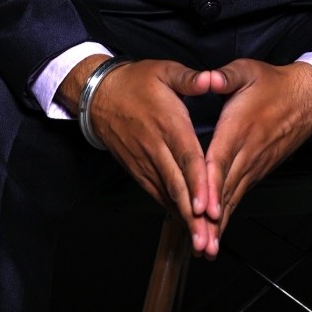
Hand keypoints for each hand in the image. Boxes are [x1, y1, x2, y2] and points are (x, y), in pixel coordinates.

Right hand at [58, 56, 220, 255]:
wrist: (99, 96)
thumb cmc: (136, 82)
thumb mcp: (164, 70)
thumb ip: (189, 78)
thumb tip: (212, 79)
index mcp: (168, 123)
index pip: (186, 158)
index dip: (197, 183)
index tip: (206, 207)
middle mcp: (156, 147)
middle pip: (177, 185)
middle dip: (193, 215)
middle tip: (206, 238)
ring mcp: (145, 162)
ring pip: (167, 194)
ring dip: (183, 219)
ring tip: (199, 241)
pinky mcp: (138, 169)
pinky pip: (156, 192)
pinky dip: (170, 209)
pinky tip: (184, 224)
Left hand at [202, 60, 311, 249]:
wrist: (307, 99)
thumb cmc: (273, 84)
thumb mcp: (248, 71)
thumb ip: (226, 76)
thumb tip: (208, 78)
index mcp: (239, 128)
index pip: (220, 161)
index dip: (209, 184)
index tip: (201, 207)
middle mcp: (246, 153)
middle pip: (224, 189)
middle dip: (210, 218)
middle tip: (198, 244)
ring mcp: (253, 165)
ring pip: (232, 198)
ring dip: (219, 225)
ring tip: (205, 249)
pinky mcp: (257, 172)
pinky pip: (238, 196)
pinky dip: (226, 216)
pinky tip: (215, 234)